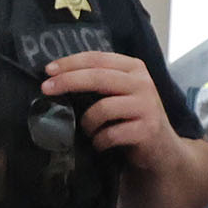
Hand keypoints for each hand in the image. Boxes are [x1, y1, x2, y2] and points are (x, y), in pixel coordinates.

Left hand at [43, 50, 171, 156]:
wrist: (161, 149)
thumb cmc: (133, 118)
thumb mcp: (120, 93)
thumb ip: (99, 81)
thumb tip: (57, 77)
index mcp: (134, 68)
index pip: (97, 58)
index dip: (71, 63)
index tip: (48, 70)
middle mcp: (142, 83)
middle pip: (98, 77)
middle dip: (68, 81)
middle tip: (46, 89)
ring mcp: (146, 106)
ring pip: (103, 108)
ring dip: (87, 123)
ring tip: (88, 131)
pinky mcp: (147, 130)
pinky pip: (111, 134)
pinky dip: (99, 141)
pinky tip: (99, 144)